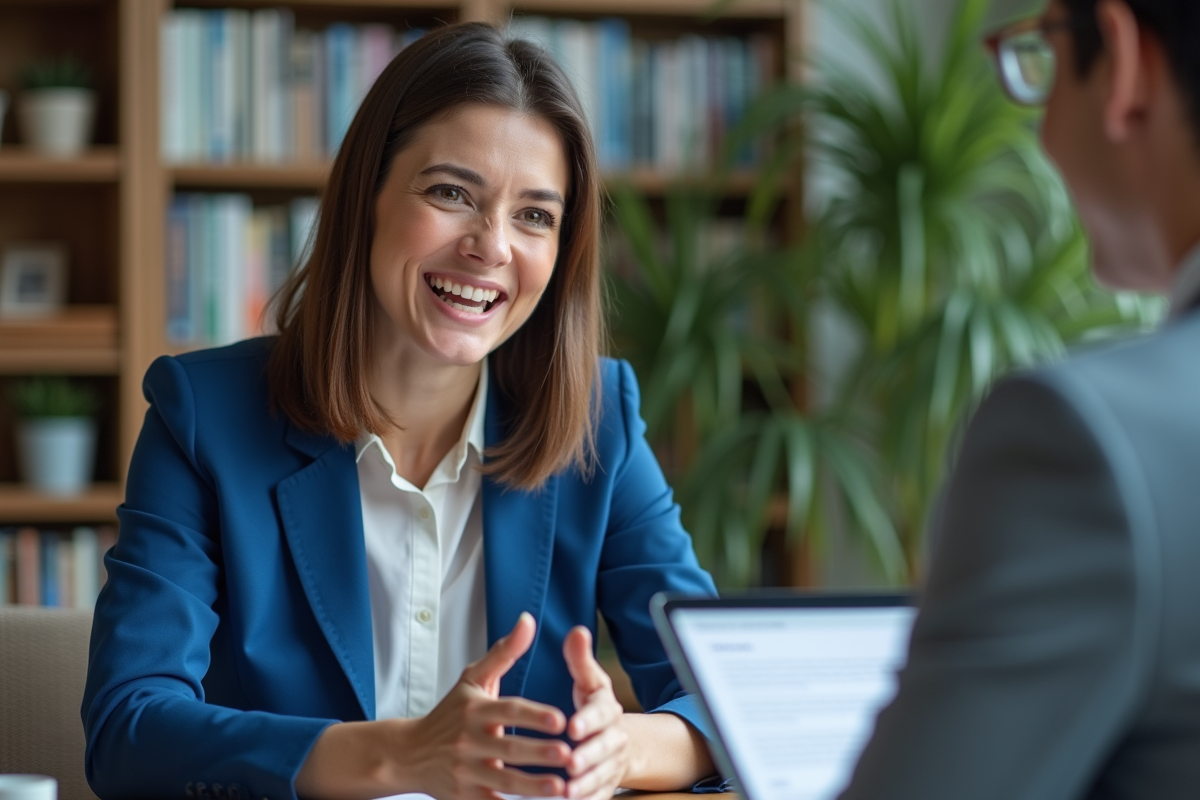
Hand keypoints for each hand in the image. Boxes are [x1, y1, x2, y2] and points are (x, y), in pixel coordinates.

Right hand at [411, 612, 571, 799]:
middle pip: (509, 748)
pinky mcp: (464, 797)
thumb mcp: (473, 680)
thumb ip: (504, 652)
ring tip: (561, 788)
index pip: (509, 711)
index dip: (534, 716)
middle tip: (568, 754)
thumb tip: (528, 620)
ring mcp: (466, 771)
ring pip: (503, 781)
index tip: (560, 720)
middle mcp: (470, 741)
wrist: (409, 753)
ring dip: (532, 787)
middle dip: (539, 753)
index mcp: (476, 710)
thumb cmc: (449, 713)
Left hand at [562, 626, 629, 799]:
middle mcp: (614, 737)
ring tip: (568, 791)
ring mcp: (611, 763)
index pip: (601, 713)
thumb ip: (580, 659)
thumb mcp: (590, 681)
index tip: (573, 726)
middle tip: (571, 763)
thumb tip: (576, 631)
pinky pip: (600, 796)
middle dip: (589, 756)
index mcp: (607, 709)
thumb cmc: (594, 708)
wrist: (619, 742)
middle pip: (604, 748)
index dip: (588, 720)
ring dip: (587, 784)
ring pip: (602, 775)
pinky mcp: (606, 785)